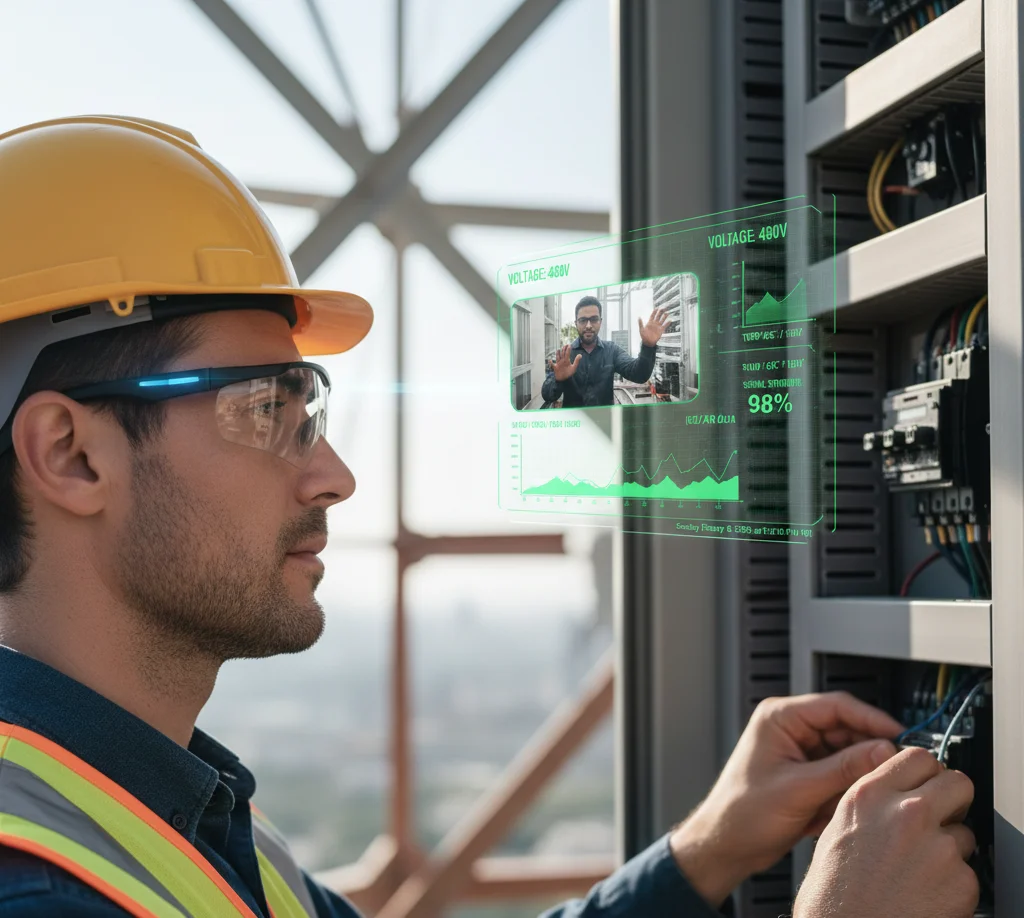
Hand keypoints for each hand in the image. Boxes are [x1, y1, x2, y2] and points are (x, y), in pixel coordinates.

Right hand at [548, 345, 580, 381]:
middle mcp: (562, 361)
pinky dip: (551, 363)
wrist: (565, 380)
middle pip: (562, 354)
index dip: (568, 349)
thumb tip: (580, 355)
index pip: (567, 353)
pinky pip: (552, 365)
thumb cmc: (569, 374)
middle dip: (563, 349)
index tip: (569, 344)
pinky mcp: (555, 368)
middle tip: (564, 345)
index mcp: (566, 361)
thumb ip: (576, 361)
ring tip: (558, 349)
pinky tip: (550, 360)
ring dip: (558, 353)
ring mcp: (558, 364)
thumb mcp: (574, 367)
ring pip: (558, 357)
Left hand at [638, 307, 670, 346]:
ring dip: (664, 316)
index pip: (652, 316)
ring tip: (667, 313)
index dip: (654, 312)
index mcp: (650, 323)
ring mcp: (658, 326)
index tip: (657, 308)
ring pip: (662, 320)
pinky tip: (670, 320)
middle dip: (660, 312)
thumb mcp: (641, 329)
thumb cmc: (644, 336)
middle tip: (663, 308)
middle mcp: (654, 324)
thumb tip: (639, 317)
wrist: (648, 342)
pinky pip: (665, 326)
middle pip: (658, 316)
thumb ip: (640, 323)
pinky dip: (667, 323)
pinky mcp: (661, 330)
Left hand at [669, 692, 902, 906]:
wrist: (726, 845)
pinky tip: (839, 806)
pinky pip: (841, 773)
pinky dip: (847, 789)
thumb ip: (844, 768)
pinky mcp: (808, 773)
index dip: (872, 718)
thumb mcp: (799, 789)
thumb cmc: (742, 813)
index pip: (837, 705)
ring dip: (857, 774)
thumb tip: (884, 750)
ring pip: (848, 753)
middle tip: (893, 771)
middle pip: (847, 729)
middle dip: (868, 751)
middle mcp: (791, 728)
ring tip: (859, 795)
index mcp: (781, 717)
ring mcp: (801, 751)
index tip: (901, 735)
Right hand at [794, 747, 977, 917]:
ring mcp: (938, 847)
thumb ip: (872, 802)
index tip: (926, 782)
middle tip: (939, 816)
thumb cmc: (833, 894)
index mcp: (871, 796)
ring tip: (920, 869)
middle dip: (952, 799)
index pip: (919, 757)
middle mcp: (907, 813)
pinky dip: (954, 882)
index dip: (926, 772)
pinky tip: (926, 892)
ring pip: (964, 831)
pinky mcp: (961, 881)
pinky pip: (968, 871)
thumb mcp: (837, 828)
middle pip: (957, 782)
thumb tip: (895, 790)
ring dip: (949, 846)